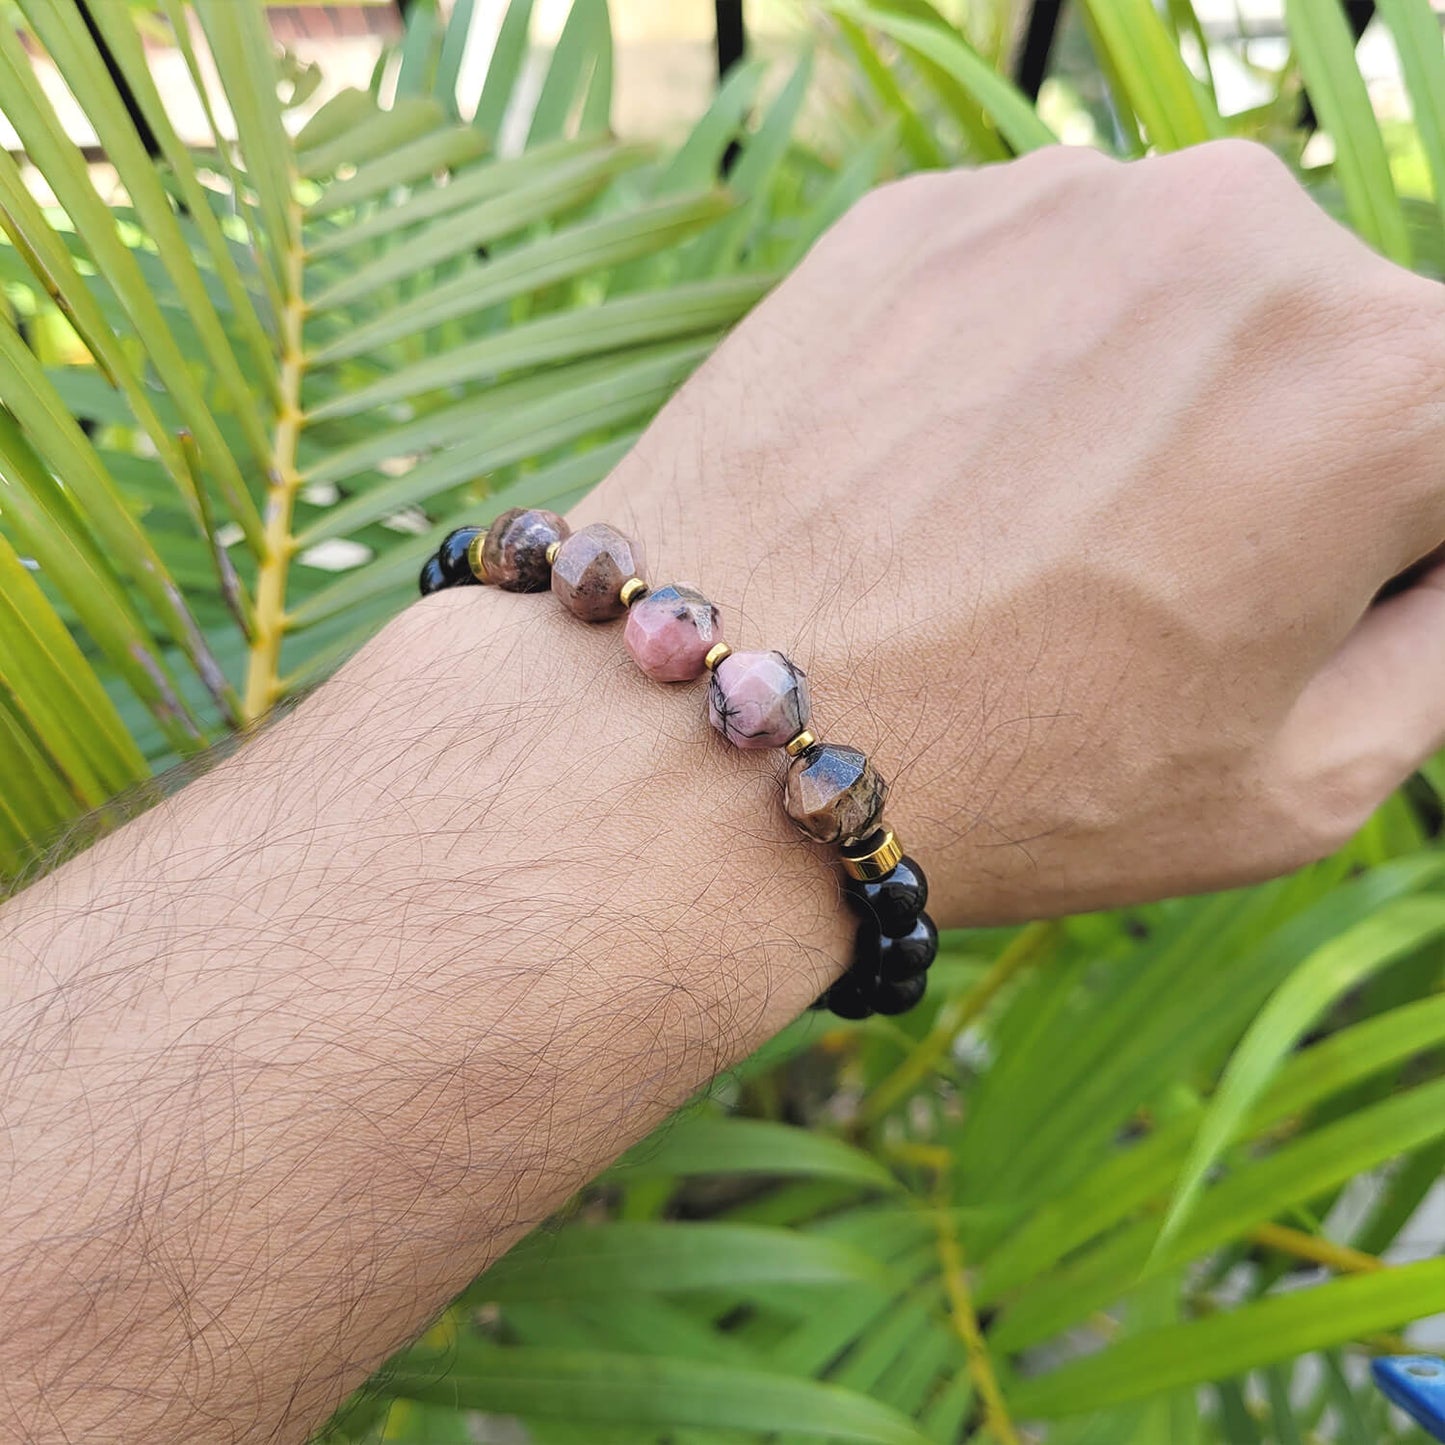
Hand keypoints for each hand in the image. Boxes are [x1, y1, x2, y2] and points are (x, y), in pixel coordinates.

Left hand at [580, 140, 1444, 923]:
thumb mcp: (1304, 785)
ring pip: (1174, 303)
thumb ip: (1442, 639)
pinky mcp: (923, 212)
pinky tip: (938, 484)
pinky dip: (1017, 367)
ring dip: (1143, 401)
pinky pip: (1033, 284)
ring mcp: (1067, 202)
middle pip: (1328, 348)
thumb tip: (1441, 552)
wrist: (710, 735)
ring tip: (1021, 543)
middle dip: (1280, 456)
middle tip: (1142, 590)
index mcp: (1393, 384)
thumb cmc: (1015, 785)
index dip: (1397, 543)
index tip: (1300, 602)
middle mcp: (1247, 237)